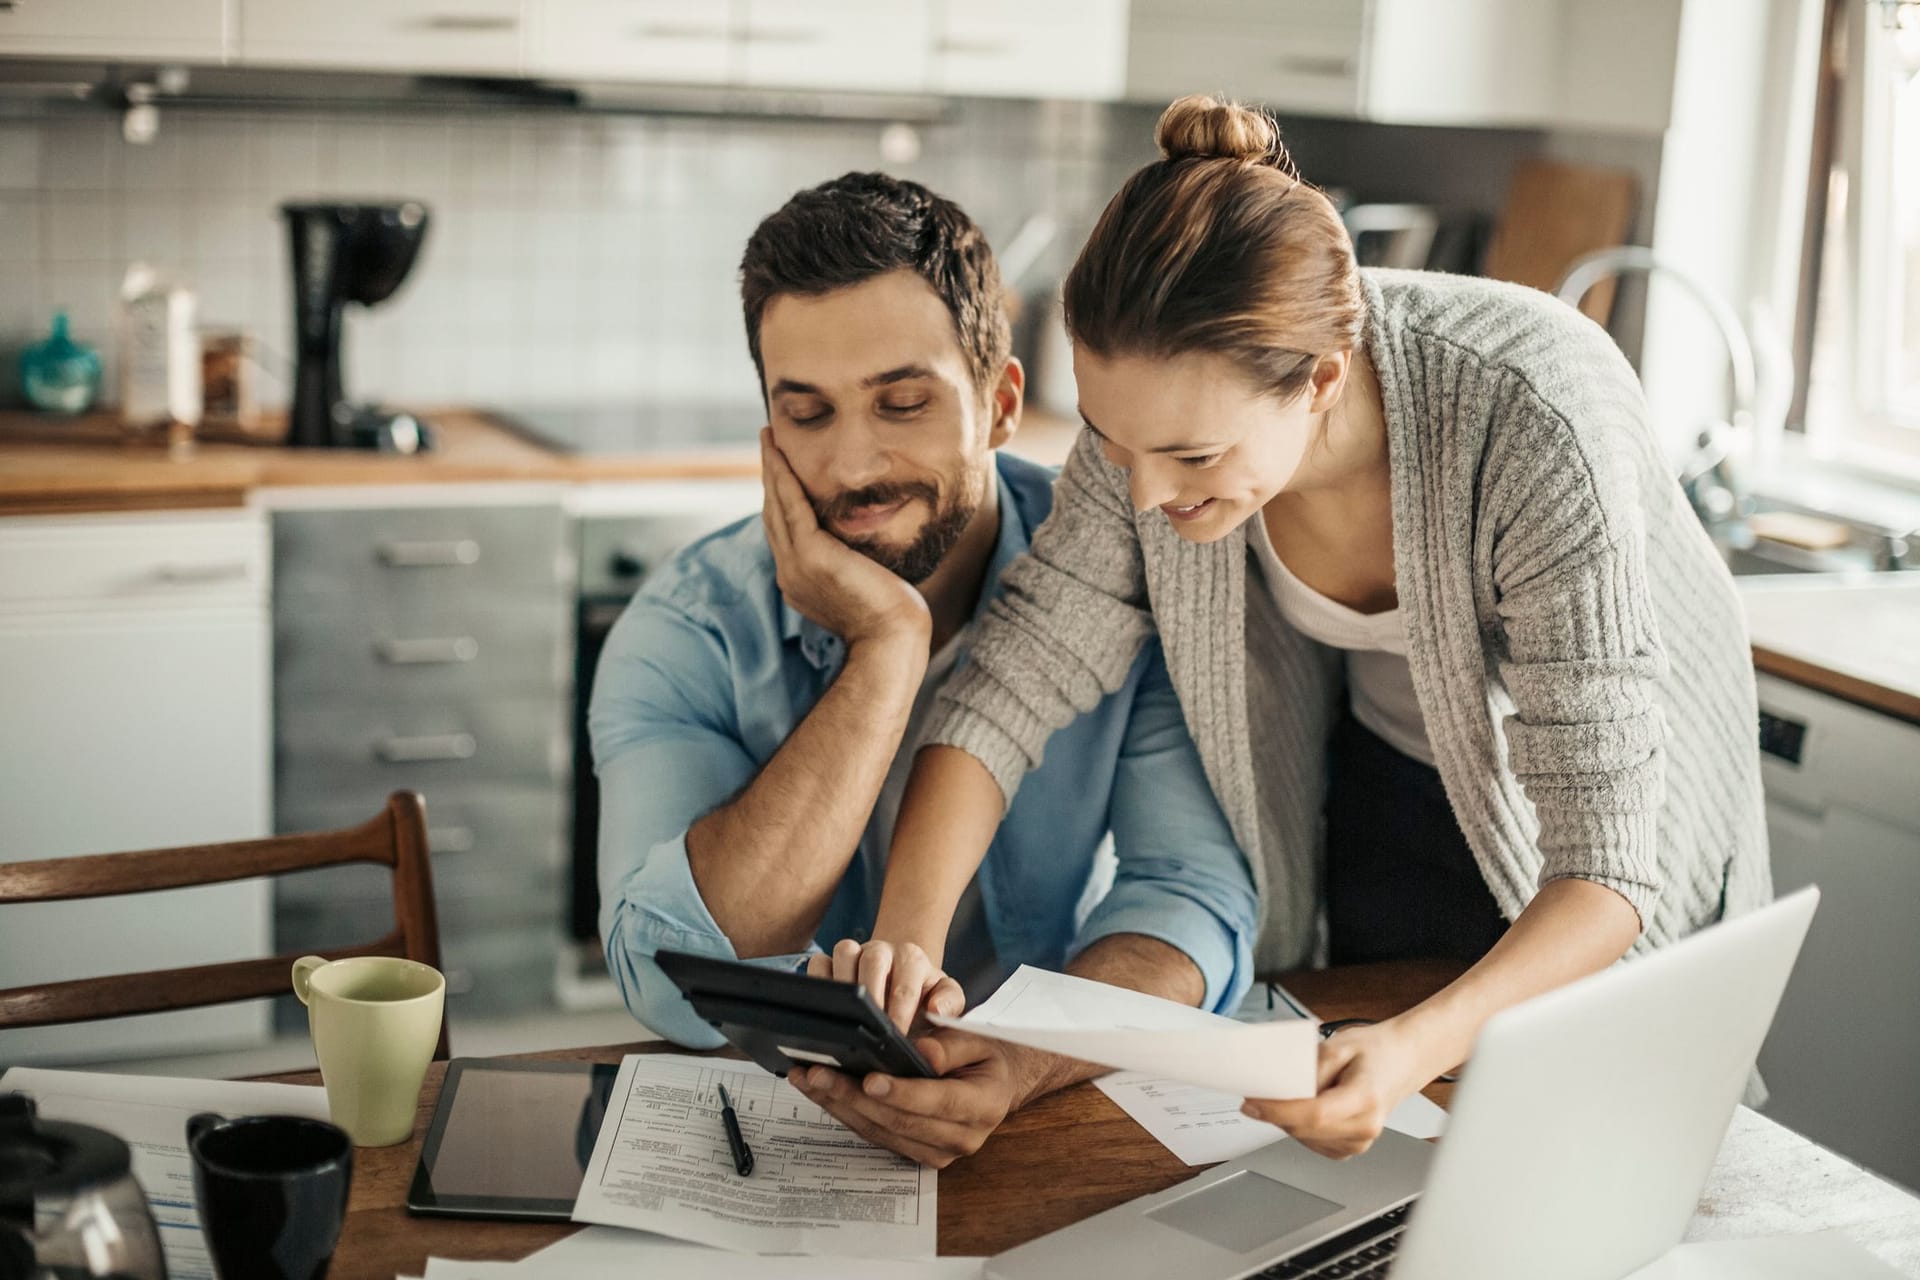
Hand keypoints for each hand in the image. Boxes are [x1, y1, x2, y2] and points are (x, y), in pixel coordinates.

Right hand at [761, 429, 929, 649]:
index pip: (784, 531)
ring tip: (768, 438)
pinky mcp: (811, 555)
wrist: (893, 639)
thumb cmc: (891, 618)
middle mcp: (790, 572)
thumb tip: (864, 549)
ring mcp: (796, 564)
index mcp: (800, 581)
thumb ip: (853, 564)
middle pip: (773, 514)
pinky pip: (790, 505)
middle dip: (769, 476)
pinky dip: (782, 477)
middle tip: (768, 442)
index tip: (780, 470)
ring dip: (771, 468)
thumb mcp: (864, 584)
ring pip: (776, 505)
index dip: (779, 497)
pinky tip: (779, 453)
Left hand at [789, 1028, 1036, 1168]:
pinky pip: (875, 1136)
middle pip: (899, 1121)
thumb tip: (923, 1053)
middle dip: (854, 1097)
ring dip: (839, 1105)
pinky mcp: (915, 1154)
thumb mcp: (979, 1039)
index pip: (937, 1101)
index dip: (901, 1092)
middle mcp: (961, 1138)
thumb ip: (952, 1045)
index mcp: (983, 1106)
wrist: (996, 1084)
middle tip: (819, 1072)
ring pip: (880, 1132)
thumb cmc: (986, 1056)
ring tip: (808, 1078)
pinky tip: (821, 1092)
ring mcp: (937, 1152)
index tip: (869, 1078)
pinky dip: (845, 1112)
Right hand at [808, 940, 963, 1034]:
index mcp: (912, 958)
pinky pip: (818, 962)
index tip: (896, 1037)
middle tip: (870, 1028)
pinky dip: (818, 981)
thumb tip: (937, 1010)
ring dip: (843, 985)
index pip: (906, 984)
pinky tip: (822, 1008)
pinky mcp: (831, 960)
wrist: (903, 974)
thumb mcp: (946, 996)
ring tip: (845, 1018)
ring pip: (843, 953)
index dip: (900, 1013)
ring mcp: (855, 952)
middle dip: (871, 996)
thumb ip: (951, 1003)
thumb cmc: (922, 992)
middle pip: (873, 960)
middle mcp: (882, 950)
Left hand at [1239, 1019, 1434, 1159]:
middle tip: (1257, 1091)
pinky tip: (1304, 1106)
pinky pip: (1311, 1141)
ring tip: (1293, 1092)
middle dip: (1275, 1112)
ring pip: (1303, 1138)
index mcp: (1366, 1100)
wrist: (1402, 1061)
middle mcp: (1364, 1128)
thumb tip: (1278, 1088)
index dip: (1278, 1111)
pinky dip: (1299, 1125)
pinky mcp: (1349, 1149)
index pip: (1314, 1115)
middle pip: (1304, 1129)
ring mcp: (1358, 1143)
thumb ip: (1308, 1069)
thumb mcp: (1338, 1046)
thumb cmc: (1375, 1051)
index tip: (1252, 1102)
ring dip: (1286, 1119)